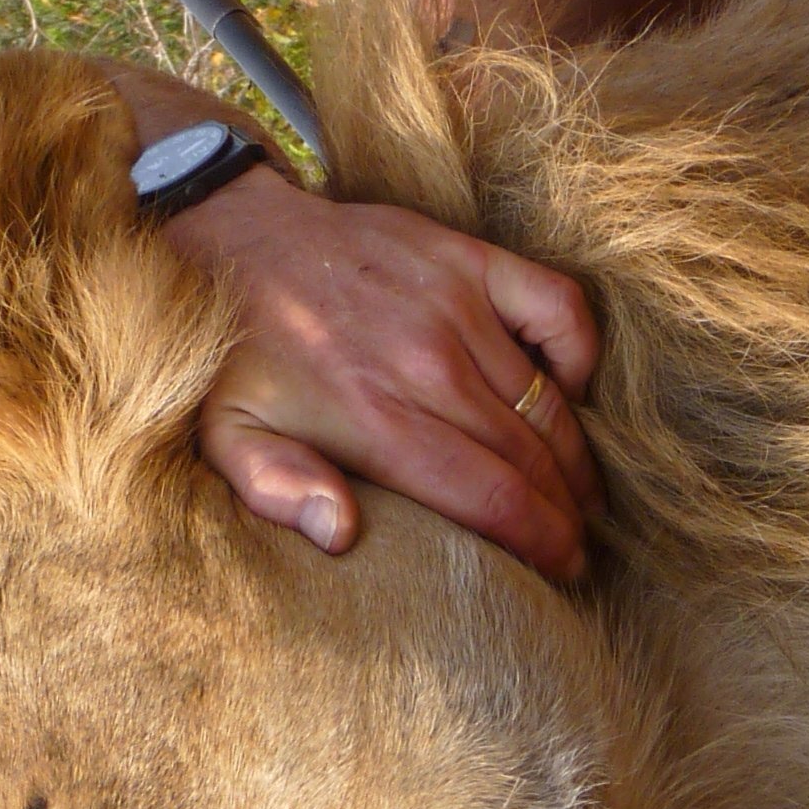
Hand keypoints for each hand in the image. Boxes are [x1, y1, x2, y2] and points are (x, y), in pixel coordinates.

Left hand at [166, 165, 603, 581]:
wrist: (236, 240)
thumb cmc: (237, 356)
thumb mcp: (227, 435)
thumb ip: (279, 489)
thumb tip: (340, 535)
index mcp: (376, 417)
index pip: (491, 495)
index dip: (539, 541)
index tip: (561, 568)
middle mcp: (427, 363)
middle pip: (531, 458)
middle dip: (565, 515)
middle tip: (576, 546)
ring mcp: (456, 305)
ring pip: (548, 399)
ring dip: (575, 456)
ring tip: (582, 494)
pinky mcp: (470, 259)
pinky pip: (560, 306)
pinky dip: (580, 353)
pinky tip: (569, 389)